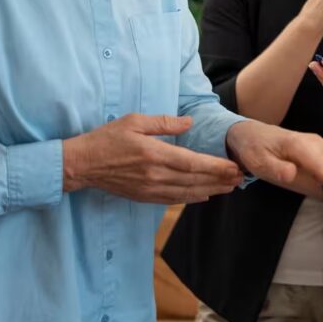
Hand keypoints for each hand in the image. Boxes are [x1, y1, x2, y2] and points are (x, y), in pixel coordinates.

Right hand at [62, 114, 243, 203]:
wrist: (82, 164)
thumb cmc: (108, 138)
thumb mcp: (135, 121)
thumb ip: (164, 122)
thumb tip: (190, 122)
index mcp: (154, 155)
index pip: (193, 164)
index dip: (216, 167)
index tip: (234, 167)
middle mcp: (154, 175)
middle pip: (195, 181)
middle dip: (220, 180)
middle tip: (240, 178)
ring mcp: (149, 189)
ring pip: (187, 193)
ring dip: (211, 190)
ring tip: (230, 187)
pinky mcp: (143, 197)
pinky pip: (172, 200)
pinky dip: (191, 198)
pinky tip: (204, 196)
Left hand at [226, 121, 322, 194]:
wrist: (253, 134)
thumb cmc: (255, 149)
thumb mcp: (258, 162)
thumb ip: (276, 169)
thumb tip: (291, 175)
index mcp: (298, 145)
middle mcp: (315, 142)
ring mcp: (320, 144)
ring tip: (319, 185)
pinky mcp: (322, 149)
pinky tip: (317, 180)